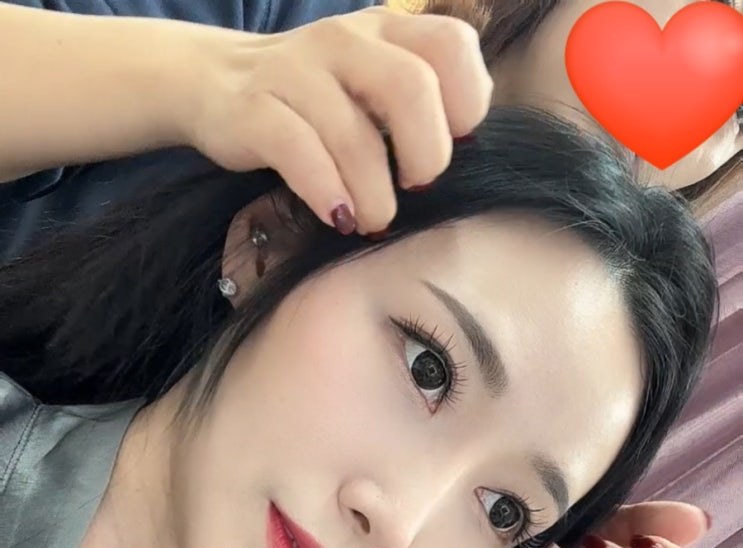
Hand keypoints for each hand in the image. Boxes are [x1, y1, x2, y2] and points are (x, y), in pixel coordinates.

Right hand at [183, 8, 491, 232]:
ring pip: (353, 135)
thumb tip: (461, 155)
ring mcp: (295, 71)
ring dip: (374, 196)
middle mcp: (345, 40)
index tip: (452, 145)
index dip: (465, 103)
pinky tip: (338, 217)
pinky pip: (300, 153)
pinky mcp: (253, 111)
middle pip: (411, 87)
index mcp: (386, 30)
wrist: (216, 84)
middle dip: (426, 154)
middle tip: (415, 187)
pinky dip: (327, 194)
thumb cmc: (315, 101)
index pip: (451, 46)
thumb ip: (419, 104)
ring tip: (372, 220)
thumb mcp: (371, 84)